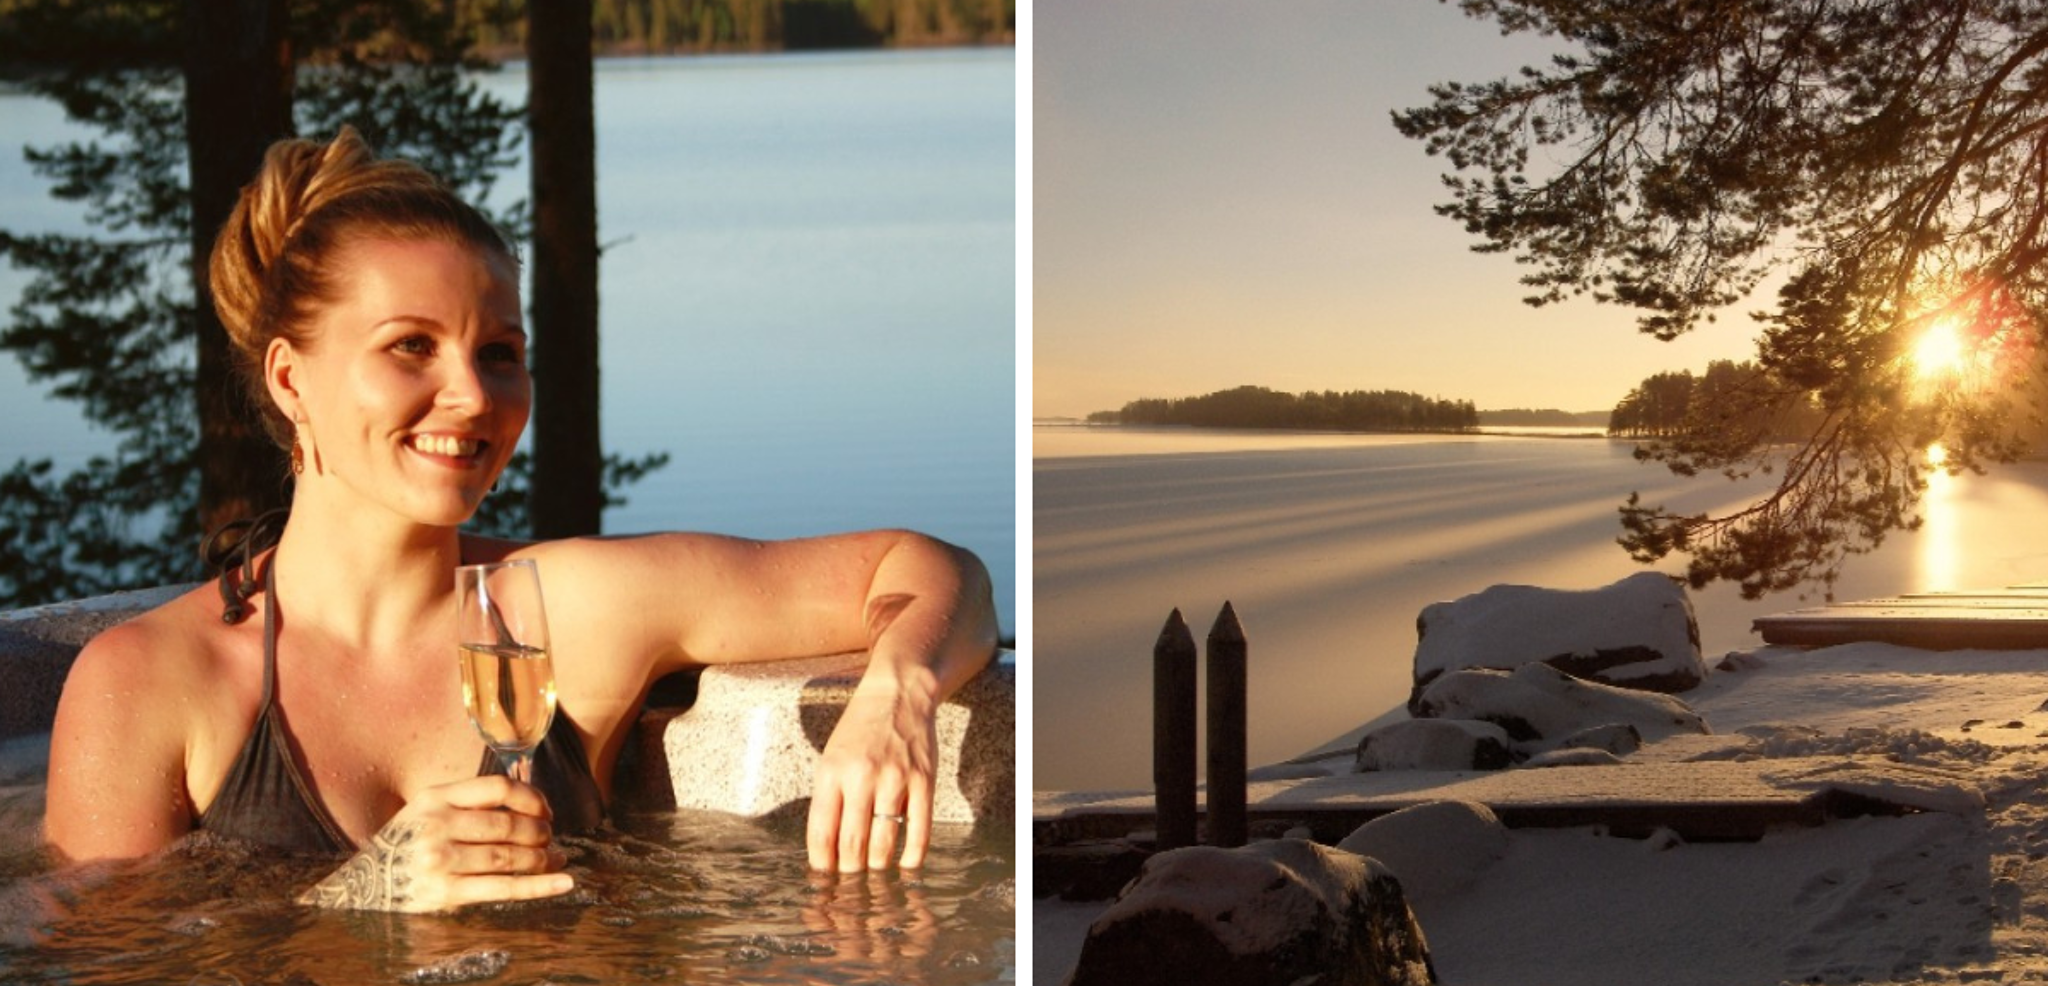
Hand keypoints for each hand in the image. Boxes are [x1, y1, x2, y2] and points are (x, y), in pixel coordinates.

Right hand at [297, 774, 571, 911]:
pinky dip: (539, 886)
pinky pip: (503, 888)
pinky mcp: (445, 892)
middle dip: (540, 833)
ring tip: (556, 860)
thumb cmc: (405, 845)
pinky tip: (564, 882)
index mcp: (435, 797)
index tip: (546, 810)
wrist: (362, 886)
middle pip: (509, 824)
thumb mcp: (426, 810)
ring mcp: (440, 860)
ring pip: (510, 857)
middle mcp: (437, 825)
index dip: (532, 797)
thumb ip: (468, 802)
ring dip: (542, 859)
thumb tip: (531, 803)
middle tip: (551, 840)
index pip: (498, 787)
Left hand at [807, 676, 938, 872]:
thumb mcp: (831, 758)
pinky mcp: (923, 781)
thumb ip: (829, 799)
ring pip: (884, 843)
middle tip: (851, 885)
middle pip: (852, 845)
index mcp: (831, 773)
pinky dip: (912, 855)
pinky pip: (919, 830)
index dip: (823, 865)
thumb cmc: (860, 729)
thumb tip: (829, 849)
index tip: (825, 880)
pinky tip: (906, 864)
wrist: (898, 694)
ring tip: (875, 875)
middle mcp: (861, 778)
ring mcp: (895, 780)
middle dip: (850, 873)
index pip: (822, 834)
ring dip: (878, 867)